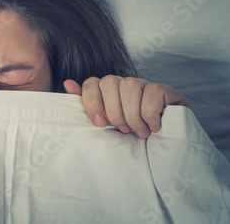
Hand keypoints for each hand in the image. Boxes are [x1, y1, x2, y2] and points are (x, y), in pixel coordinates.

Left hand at [63, 76, 189, 137]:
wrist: (165, 152)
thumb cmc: (131, 139)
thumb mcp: (105, 126)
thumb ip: (87, 106)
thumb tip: (67, 83)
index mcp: (108, 92)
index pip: (92, 83)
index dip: (92, 102)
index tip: (100, 123)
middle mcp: (125, 85)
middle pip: (110, 82)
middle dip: (114, 111)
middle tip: (123, 130)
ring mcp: (146, 85)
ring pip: (130, 86)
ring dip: (133, 115)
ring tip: (139, 132)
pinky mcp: (166, 90)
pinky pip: (153, 92)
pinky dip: (150, 114)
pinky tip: (154, 127)